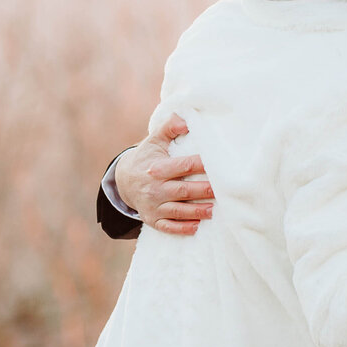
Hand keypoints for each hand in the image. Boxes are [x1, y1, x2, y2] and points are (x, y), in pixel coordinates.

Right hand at [115, 113, 213, 235]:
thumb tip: (186, 119)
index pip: (183, 166)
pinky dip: (182, 228)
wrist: (123, 181)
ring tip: (215, 210)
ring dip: (197, 212)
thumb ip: (170, 127)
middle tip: (223, 190)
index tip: (217, 164)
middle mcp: (154, 188)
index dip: (201, 165)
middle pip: (183, 191)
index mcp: (157, 168)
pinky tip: (197, 227)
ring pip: (178, 211)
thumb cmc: (147, 157)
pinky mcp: (152, 220)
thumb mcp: (154, 140)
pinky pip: (168, 227)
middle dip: (204, 191)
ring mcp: (153, 206)